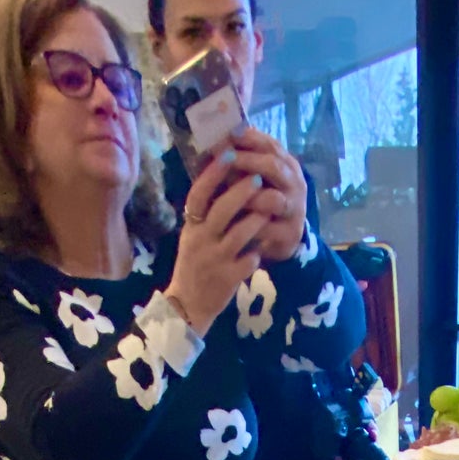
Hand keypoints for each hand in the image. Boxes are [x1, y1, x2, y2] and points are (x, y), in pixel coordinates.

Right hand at [166, 155, 270, 335]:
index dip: (213, 173)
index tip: (228, 153)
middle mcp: (201, 241)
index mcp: (191, 226)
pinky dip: (258, 252)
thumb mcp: (193, 235)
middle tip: (258, 177)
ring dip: (257, 218)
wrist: (188, 305)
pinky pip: (249, 261)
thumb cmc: (194, 263)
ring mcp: (215, 260)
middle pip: (222, 210)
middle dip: (242, 191)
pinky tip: (263, 248)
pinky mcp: (228, 279)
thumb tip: (219, 175)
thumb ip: (205, 211)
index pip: (199, 194)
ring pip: (240, 234)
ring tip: (270, 208)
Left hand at [227, 127, 307, 261]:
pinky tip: (230, 221)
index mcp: (288, 165)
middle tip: (224, 158)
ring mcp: (294, 210)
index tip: (227, 135)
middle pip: (273, 166)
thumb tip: (218, 138)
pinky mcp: (289, 234)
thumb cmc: (264, 203)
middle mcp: (295, 184)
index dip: (249, 138)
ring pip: (272, 198)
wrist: (282, 239)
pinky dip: (247, 224)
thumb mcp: (258, 177)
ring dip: (247, 195)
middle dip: (246, 160)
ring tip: (226, 193)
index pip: (270, 145)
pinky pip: (266, 227)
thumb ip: (244, 160)